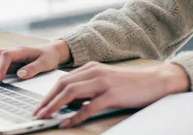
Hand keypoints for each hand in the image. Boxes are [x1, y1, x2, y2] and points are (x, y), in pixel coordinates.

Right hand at [0, 40, 70, 84]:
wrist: (53, 52)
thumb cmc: (49, 56)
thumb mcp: (46, 62)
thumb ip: (34, 68)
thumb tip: (21, 74)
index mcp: (20, 51)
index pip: (5, 56)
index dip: (0, 68)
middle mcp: (12, 52)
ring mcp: (9, 57)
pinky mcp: (9, 63)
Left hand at [32, 61, 189, 127]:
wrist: (155, 81)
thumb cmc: (131, 84)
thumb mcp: (106, 80)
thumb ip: (89, 86)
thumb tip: (71, 102)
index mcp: (92, 67)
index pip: (63, 79)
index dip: (49, 93)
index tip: (40, 105)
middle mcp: (95, 72)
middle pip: (63, 84)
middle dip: (47, 100)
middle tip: (37, 112)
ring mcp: (103, 82)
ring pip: (71, 93)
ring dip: (55, 106)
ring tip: (46, 117)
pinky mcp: (112, 95)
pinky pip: (88, 107)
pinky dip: (75, 116)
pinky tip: (67, 123)